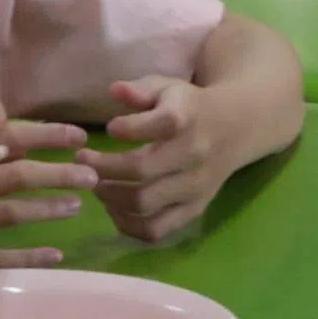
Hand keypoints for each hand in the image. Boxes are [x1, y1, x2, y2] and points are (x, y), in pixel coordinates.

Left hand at [99, 74, 255, 244]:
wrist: (234, 130)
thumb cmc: (188, 107)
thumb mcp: (167, 87)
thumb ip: (140, 89)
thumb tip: (114, 91)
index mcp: (187, 119)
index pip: (159, 125)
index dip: (128, 128)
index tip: (110, 128)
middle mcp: (194, 155)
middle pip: (141, 172)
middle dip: (103, 169)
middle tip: (83, 162)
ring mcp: (195, 187)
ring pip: (144, 204)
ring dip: (110, 197)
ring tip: (95, 184)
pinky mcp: (193, 210)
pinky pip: (155, 230)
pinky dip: (127, 225)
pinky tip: (113, 207)